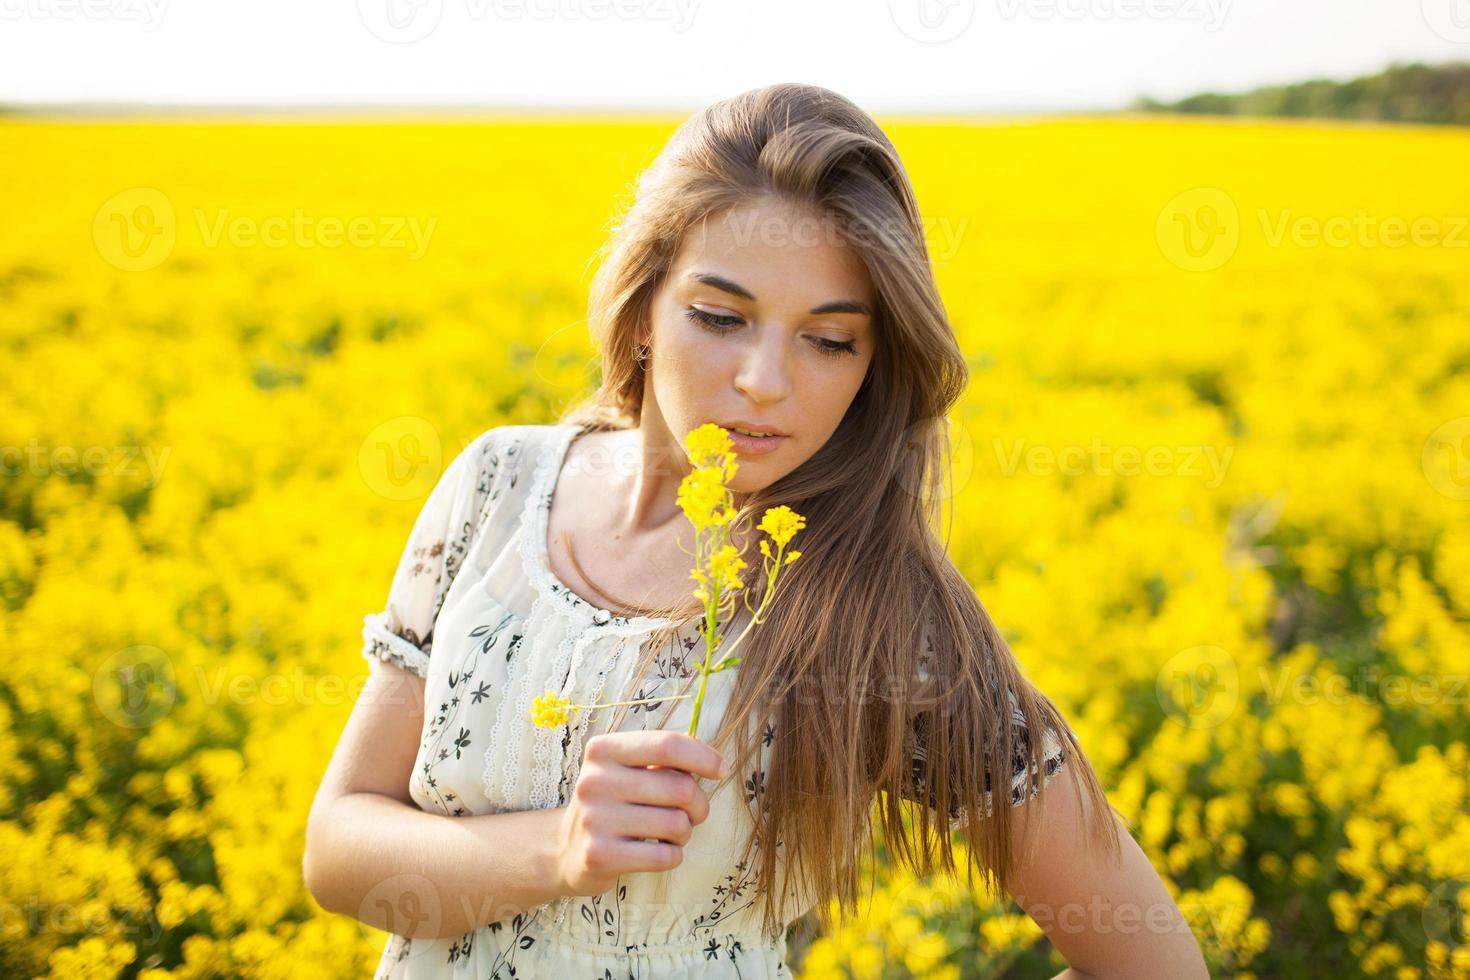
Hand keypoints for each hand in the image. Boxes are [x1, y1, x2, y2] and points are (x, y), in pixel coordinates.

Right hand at [553, 730, 727, 896]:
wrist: (567, 848)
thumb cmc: (615, 802)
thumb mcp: (628, 769)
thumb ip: (665, 759)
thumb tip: (713, 763)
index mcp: (603, 750)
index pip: (666, 745)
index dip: (703, 757)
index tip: (720, 770)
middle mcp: (595, 781)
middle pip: (679, 788)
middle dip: (699, 803)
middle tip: (694, 812)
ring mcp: (594, 819)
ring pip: (676, 824)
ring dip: (685, 832)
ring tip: (670, 833)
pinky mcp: (599, 856)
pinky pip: (664, 856)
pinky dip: (673, 855)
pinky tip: (659, 851)